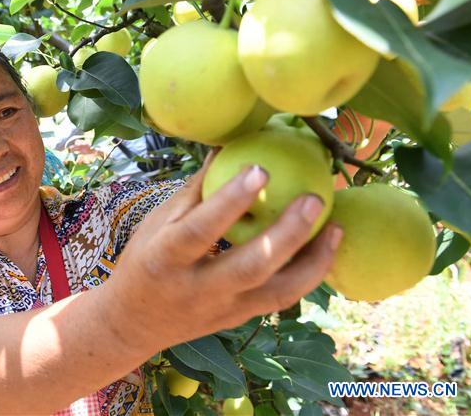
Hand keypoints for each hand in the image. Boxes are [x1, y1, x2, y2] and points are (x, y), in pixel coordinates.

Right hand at [102, 152, 342, 354]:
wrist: (134, 322)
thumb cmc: (144, 261)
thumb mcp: (157, 224)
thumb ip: (194, 192)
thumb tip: (224, 148)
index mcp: (165, 259)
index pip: (199, 229)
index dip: (230, 201)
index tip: (260, 169)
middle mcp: (196, 289)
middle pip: (250, 266)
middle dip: (287, 234)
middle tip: (314, 199)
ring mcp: (222, 310)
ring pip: (276, 293)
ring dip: (312, 262)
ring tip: (336, 228)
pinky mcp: (240, 320)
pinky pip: (281, 300)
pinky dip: (308, 276)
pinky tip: (326, 250)